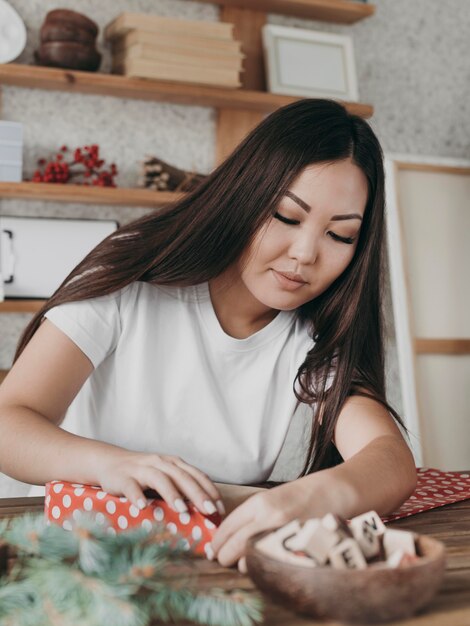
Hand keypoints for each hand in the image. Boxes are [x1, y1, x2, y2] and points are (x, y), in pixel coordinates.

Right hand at [95, 449, 224, 515]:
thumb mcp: (164, 478)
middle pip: (182, 476)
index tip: (220, 509)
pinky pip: (131, 486)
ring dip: (172, 494)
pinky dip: (137, 496)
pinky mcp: (123, 477)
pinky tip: (143, 507)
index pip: (196, 475)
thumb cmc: (143, 476)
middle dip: (197, 494)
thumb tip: (205, 514)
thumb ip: (181, 490)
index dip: (209, 490)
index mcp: (173, 463)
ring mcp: (141, 468)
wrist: (109, 462)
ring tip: (182, 510)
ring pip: (159, 478)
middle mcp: (160, 463)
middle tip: (209, 511)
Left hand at [211, 479, 313, 569]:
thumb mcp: (270, 498)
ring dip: (242, 564)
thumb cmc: (299, 495)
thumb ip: (251, 516)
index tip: (212, 550)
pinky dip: (262, 566)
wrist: (332, 491)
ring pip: (250, 557)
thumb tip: (229, 537)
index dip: (217, 542)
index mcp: (258, 503)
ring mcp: (283, 532)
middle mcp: (268, 517)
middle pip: (234, 546)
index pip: (228, 528)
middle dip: (224, 556)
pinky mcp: (296, 546)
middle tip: (221, 560)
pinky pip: (272, 562)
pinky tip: (261, 565)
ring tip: (239, 563)